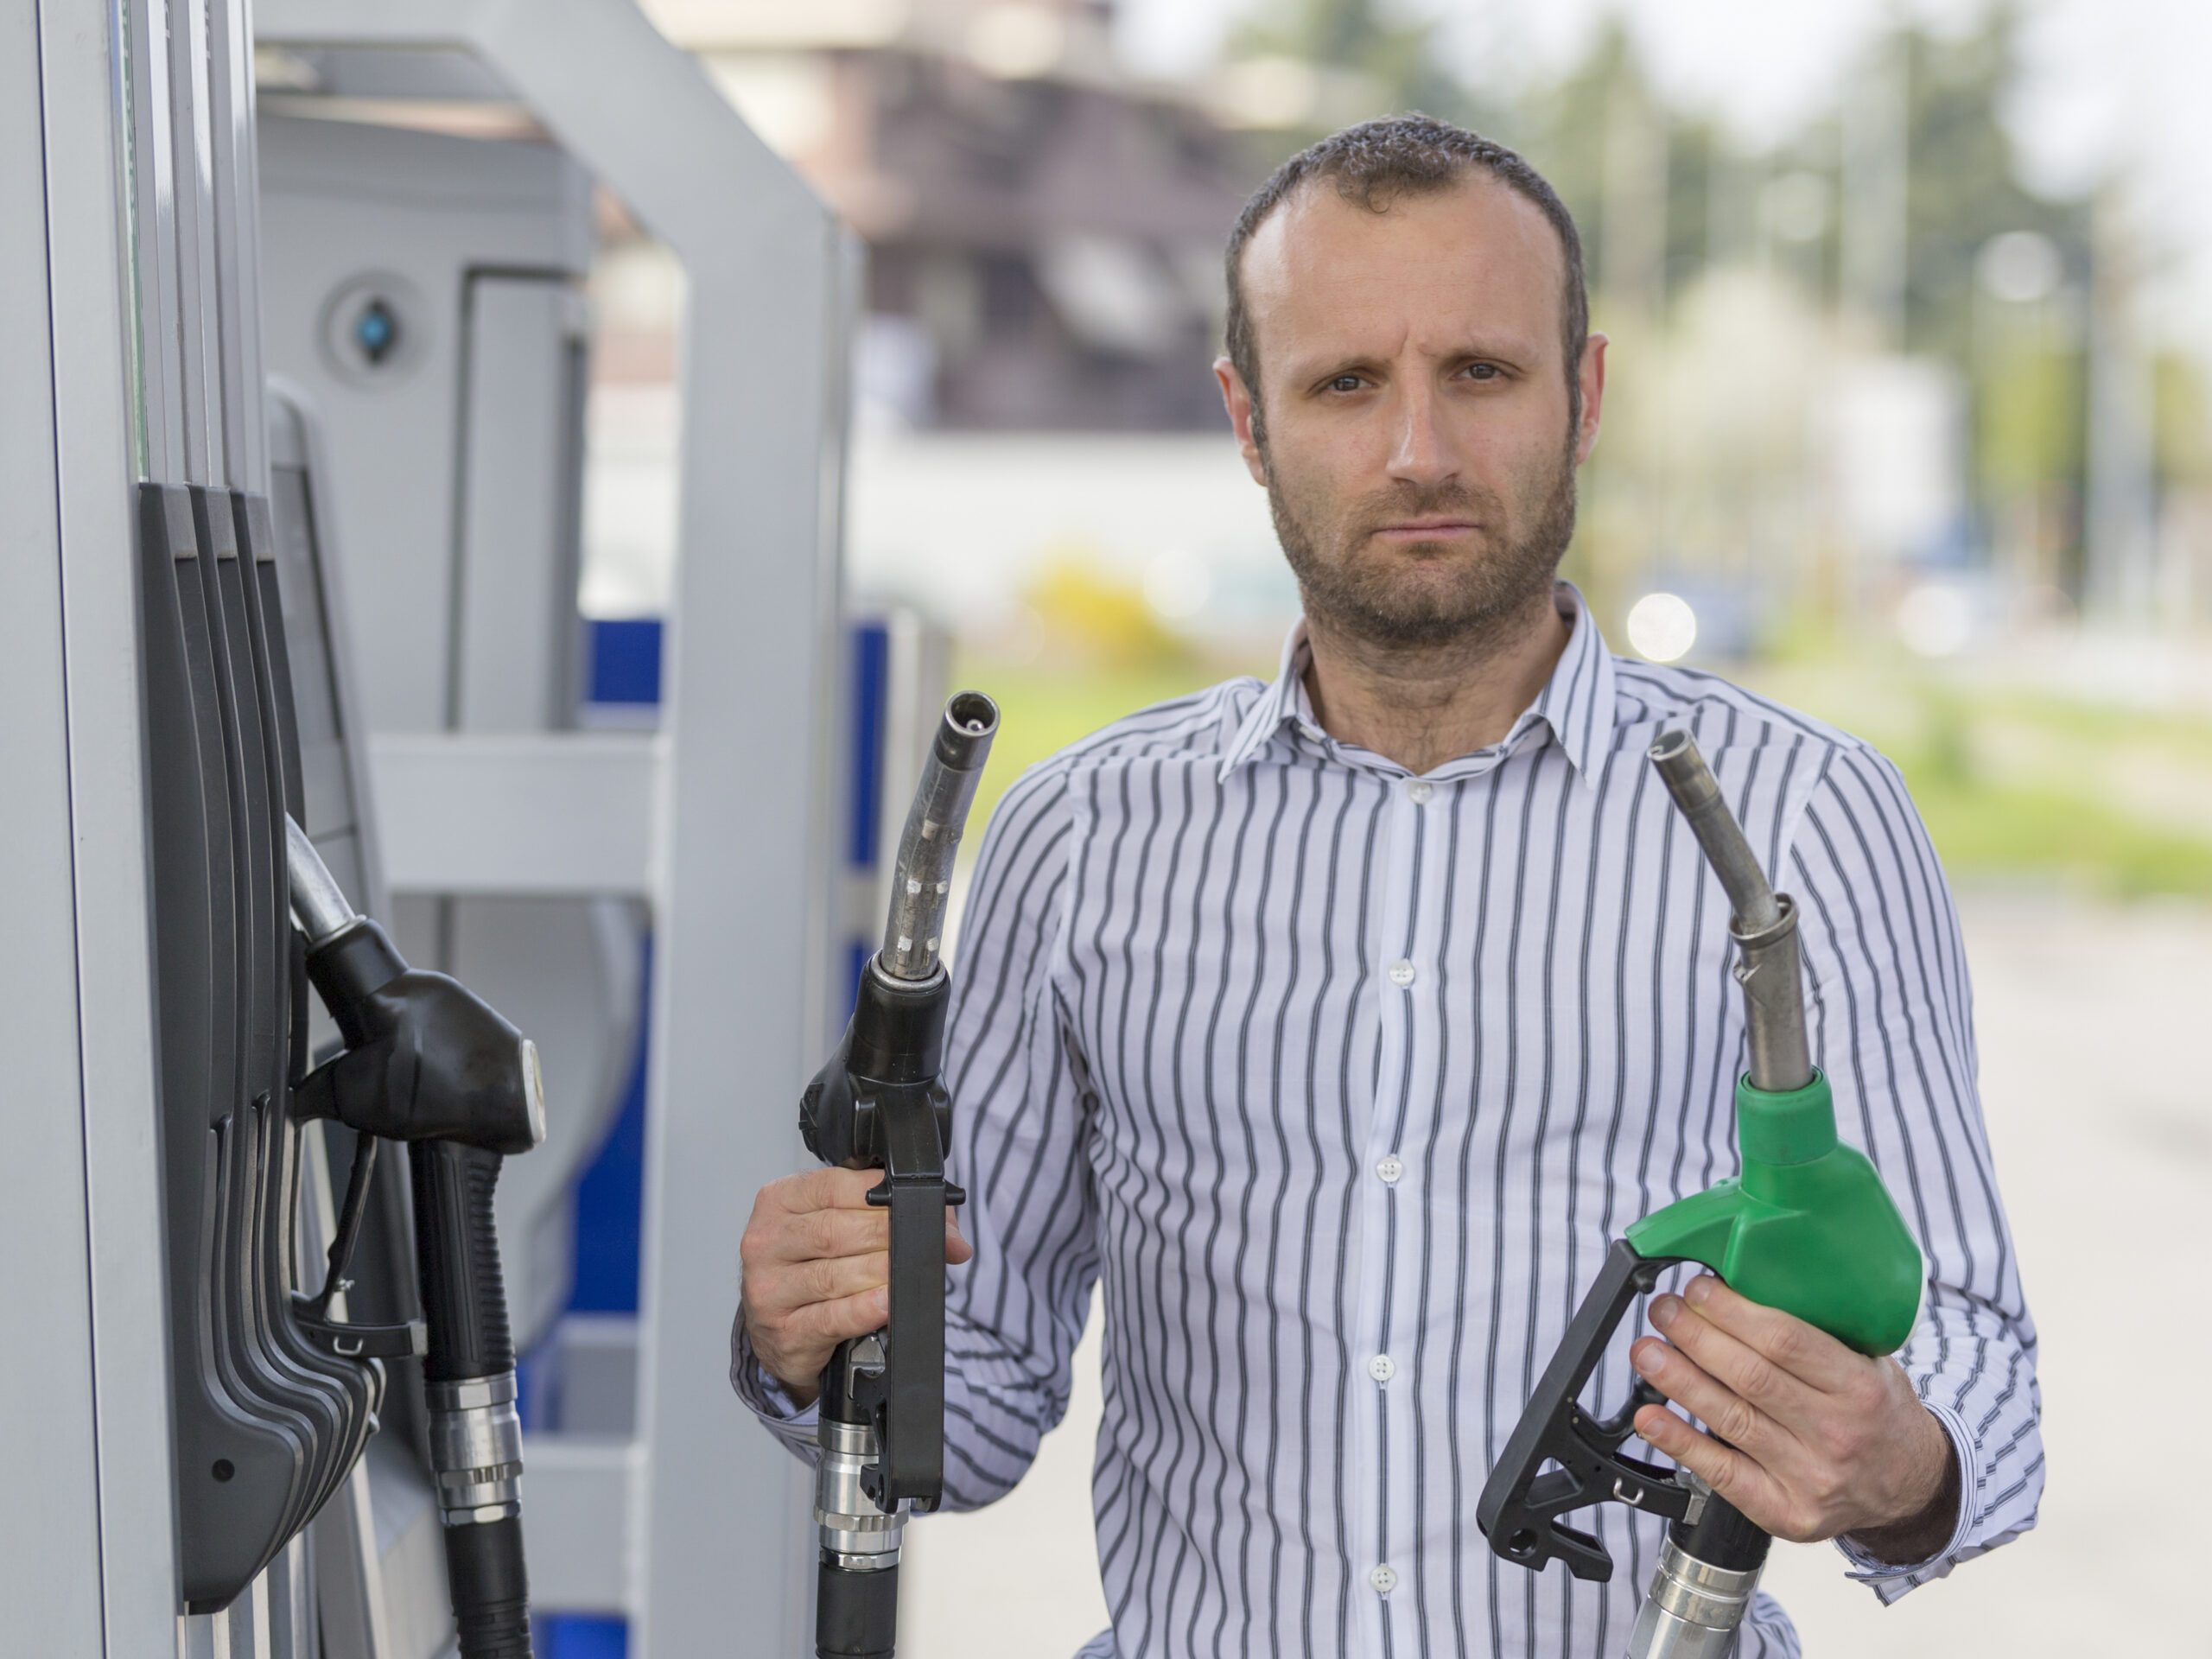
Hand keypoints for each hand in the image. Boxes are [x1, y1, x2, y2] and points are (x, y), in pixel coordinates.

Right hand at [738, 1167, 972, 1405]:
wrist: (779, 1331)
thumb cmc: (812, 1267)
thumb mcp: (840, 1228)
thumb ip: (892, 1216)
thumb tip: (954, 1239)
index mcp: (778, 1201)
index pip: (834, 1187)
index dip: (883, 1196)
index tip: (921, 1206)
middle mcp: (765, 1241)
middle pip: (836, 1231)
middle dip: (889, 1236)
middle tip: (926, 1244)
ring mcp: (768, 1288)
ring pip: (834, 1275)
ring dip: (882, 1273)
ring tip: (911, 1272)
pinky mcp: (783, 1331)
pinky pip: (831, 1317)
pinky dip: (864, 1309)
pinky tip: (887, 1302)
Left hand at [1630, 1274, 1958, 1560]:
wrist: (1911, 1488)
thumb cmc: (1878, 1414)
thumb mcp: (1869, 1363)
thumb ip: (1816, 1334)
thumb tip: (1739, 1291)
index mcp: (1859, 1387)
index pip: (1786, 1342)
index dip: (1732, 1313)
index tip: (1698, 1291)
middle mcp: (1837, 1434)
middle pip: (1750, 1378)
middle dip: (1696, 1338)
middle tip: (1664, 1312)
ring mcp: (1811, 1478)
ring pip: (1731, 1420)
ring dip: (1679, 1381)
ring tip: (1647, 1352)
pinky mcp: (1786, 1512)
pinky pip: (1723, 1474)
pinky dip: (1680, 1442)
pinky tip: (1651, 1417)